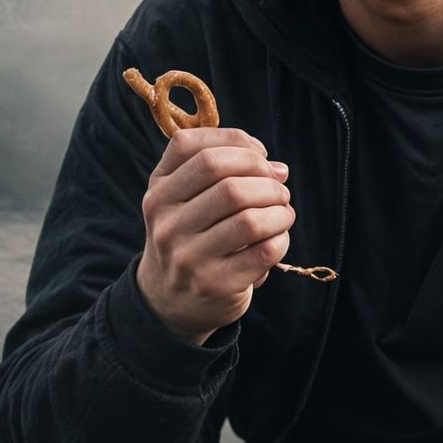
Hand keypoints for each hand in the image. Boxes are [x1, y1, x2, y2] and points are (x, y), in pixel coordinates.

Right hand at [136, 125, 293, 345]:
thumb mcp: (184, 198)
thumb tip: (277, 168)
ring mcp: (189, 257)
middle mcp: (167, 224)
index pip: (194, 148)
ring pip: (249, 220)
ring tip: (283, 212)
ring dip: (279, 210)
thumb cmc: (189, 236)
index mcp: (159, 193)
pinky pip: (264, 252)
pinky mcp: (215, 285)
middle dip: (266, 179)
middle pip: (228, 183)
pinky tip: (278, 237)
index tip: (261, 154)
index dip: (237, 142)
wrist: (169, 300)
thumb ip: (221, 170)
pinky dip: (281, 239)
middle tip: (279, 187)